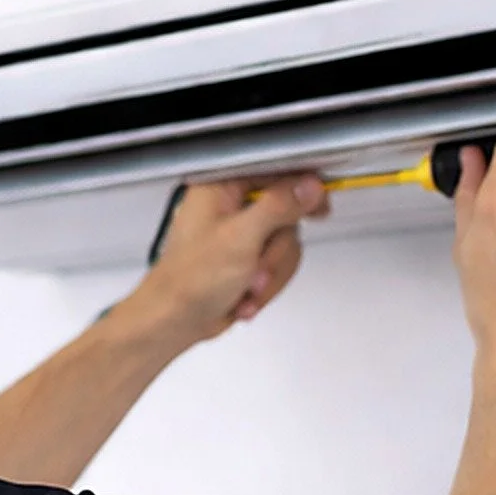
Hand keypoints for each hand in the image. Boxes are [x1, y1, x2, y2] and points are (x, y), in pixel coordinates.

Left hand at [127, 173, 328, 347]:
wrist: (176, 321)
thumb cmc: (189, 281)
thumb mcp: (241, 238)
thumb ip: (279, 207)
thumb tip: (309, 187)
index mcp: (221, 187)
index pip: (274, 173)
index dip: (301, 190)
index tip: (319, 207)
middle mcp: (231, 206)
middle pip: (287, 215)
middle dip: (275, 253)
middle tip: (257, 269)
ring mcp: (240, 235)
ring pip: (285, 245)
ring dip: (271, 274)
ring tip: (247, 288)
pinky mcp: (247, 259)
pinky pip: (278, 265)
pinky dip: (267, 286)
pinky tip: (245, 297)